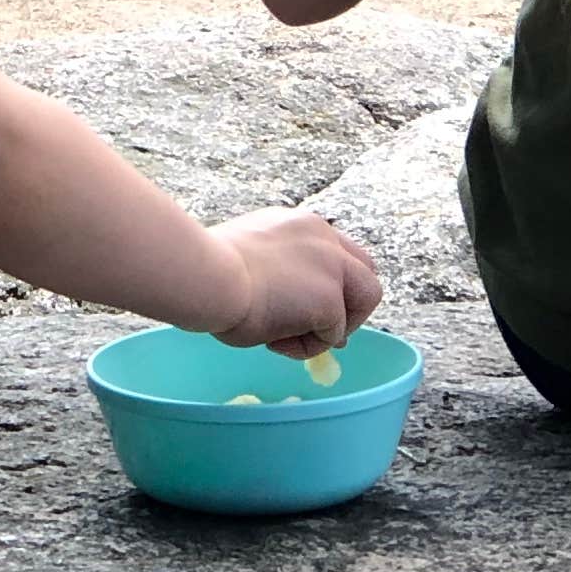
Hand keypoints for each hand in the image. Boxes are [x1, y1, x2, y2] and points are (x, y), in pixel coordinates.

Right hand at [204, 206, 382, 355]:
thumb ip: (280, 271)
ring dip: (333, 326)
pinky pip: (332, 335)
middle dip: (350, 305)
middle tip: (319, 330)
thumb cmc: (208, 270)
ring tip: (289, 337)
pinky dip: (307, 346)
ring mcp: (331, 265)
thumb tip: (297, 307)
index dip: (333, 284)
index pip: (337, 251)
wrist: (204, 276)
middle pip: (366, 271)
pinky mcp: (329, 298)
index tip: (309, 306)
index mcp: (300, 224)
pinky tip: (273, 342)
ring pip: (364, 299)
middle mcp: (323, 236)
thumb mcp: (251, 257)